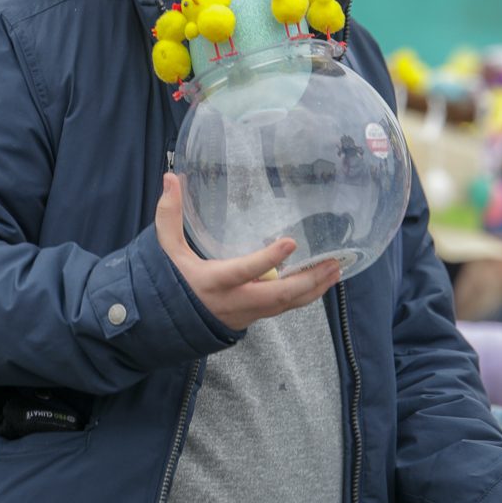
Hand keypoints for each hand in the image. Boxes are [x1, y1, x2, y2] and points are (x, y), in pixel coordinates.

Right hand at [155, 173, 341, 330]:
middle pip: (277, 295)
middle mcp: (234, 300)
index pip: (244, 271)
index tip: (290, 242)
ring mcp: (246, 313)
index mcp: (213, 281)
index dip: (268, 259)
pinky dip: (304, 297)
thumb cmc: (169, 283)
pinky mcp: (253, 318)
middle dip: (308, 281)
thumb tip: (171, 177)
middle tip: (331, 262)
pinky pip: (283, 309)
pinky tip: (320, 283)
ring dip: (313, 289)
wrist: (166, 325)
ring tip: (335, 270)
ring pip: (285, 305)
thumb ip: (169, 215)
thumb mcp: (166, 250)